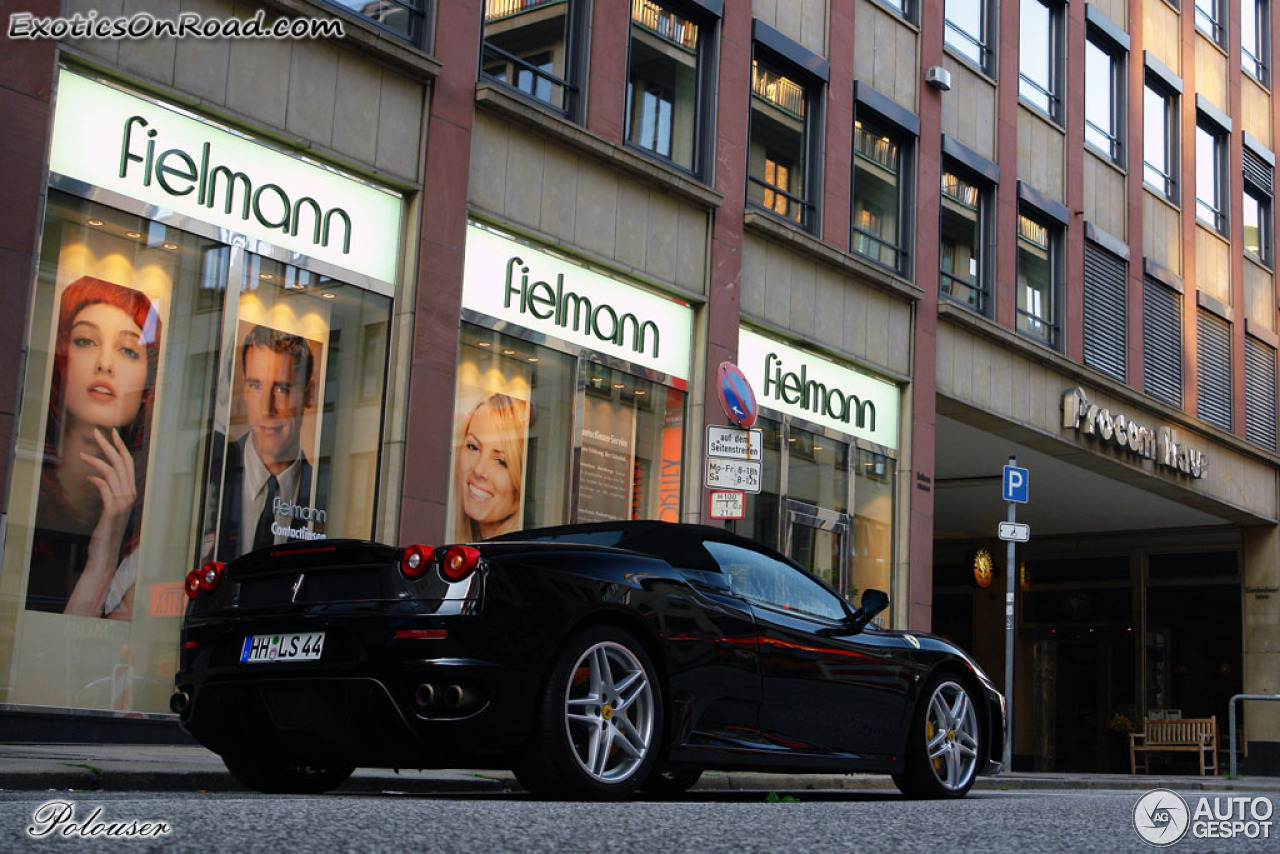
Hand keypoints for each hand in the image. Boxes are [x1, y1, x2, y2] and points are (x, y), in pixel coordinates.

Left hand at [81, 427, 137, 546]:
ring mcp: (123, 502)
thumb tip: (97, 477)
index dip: (120, 446)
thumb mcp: (109, 508)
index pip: (128, 463)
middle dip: (109, 445)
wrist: (106, 552)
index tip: (112, 433)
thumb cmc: (107, 531)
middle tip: (97, 432)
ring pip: (112, 472)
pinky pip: (104, 487)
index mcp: (131, 493)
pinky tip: (89, 477)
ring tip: (81, 454)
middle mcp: (130, 495)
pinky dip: (96, 479)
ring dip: (96, 460)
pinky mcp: (113, 509)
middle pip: (121, 463)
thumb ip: (107, 492)